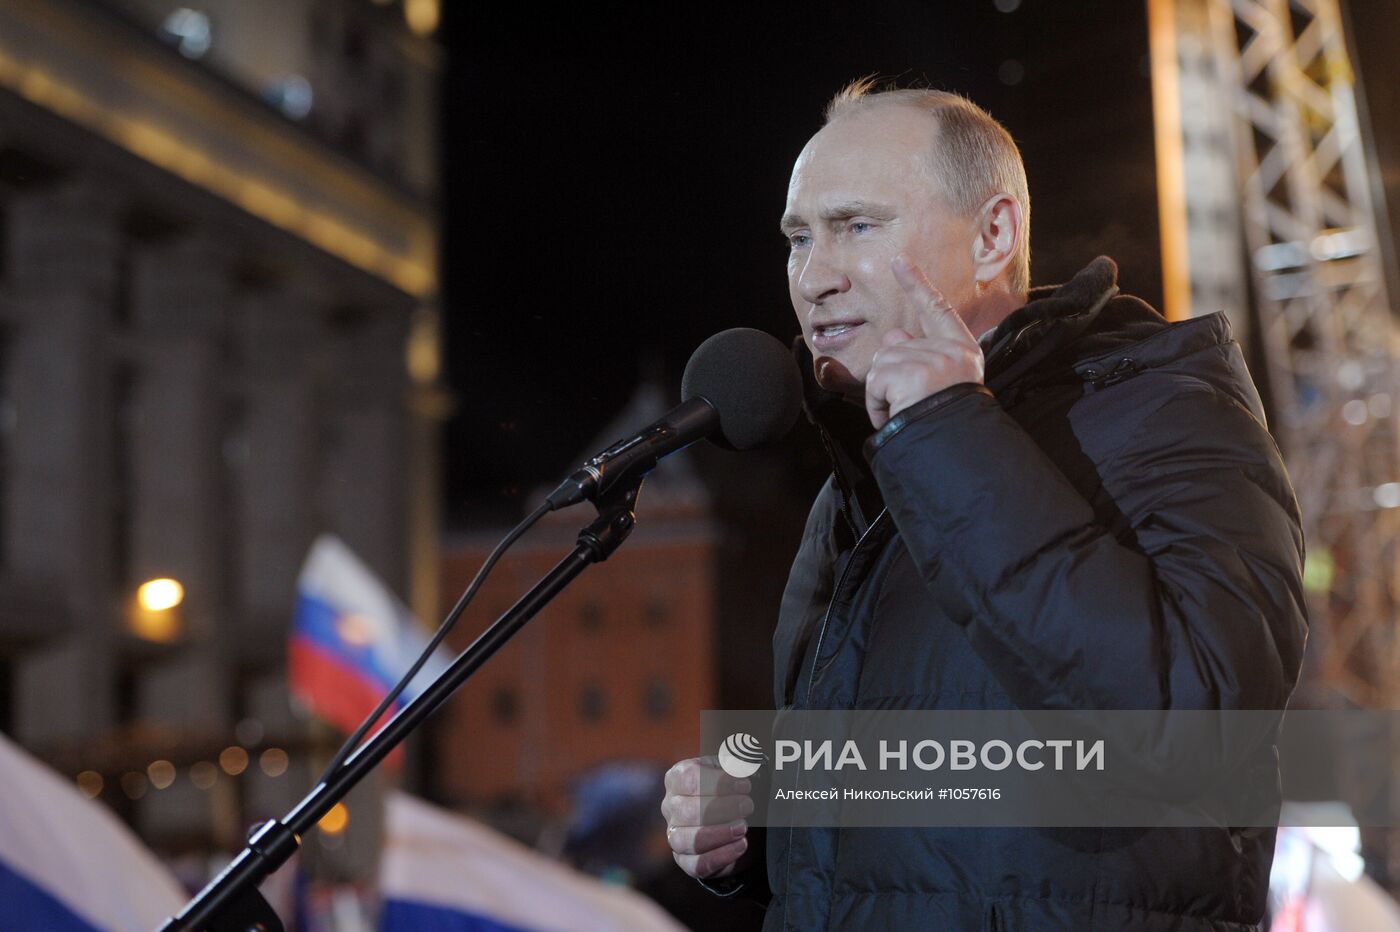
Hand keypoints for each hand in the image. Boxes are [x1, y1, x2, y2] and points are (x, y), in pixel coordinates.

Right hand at [660, 756, 753, 879]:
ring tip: (743, 827)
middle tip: (748, 805)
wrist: (724, 816)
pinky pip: (697, 864)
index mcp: (676, 778)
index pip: (689, 778)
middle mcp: (671, 806)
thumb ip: (737, 761)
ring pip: (688, 840)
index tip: (744, 784)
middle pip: (688, 810)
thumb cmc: (726, 788)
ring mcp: (674, 835)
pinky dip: (721, 856)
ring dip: (719, 833)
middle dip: (723, 808)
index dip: (718, 782)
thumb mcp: (730, 769)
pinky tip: (740, 845)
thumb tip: (745, 761)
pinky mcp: (684, 860)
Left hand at [864, 253, 984, 428]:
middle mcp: (951, 351)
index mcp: (963, 351)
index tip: (899, 260)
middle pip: (895, 343)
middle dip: (890, 373)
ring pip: (881, 362)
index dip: (917, 284)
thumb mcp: (942, 385)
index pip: (937, 309)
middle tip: (908, 401)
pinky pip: (875, 383)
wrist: (958, 447)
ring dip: (883, 393)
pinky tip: (895, 416)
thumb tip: (894, 333)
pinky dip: (877, 405)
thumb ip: (919, 357)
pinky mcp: (912, 375)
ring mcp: (933, 361)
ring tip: (904, 411)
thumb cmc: (947, 423)